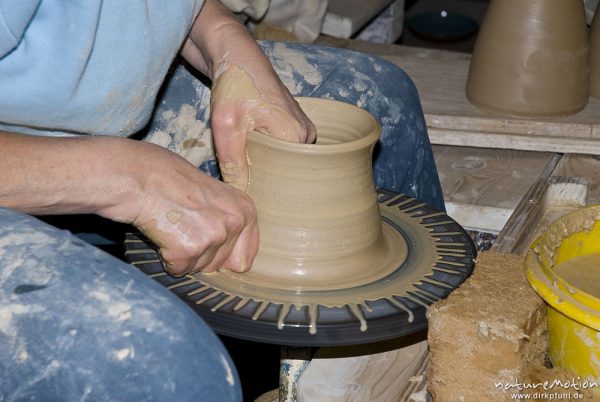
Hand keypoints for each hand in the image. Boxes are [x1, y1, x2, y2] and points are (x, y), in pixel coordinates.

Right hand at [0, 133, 258, 275]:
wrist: (137, 175)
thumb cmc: (168, 177)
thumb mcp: (212, 193)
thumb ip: (226, 219)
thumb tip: (231, 255)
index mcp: (245, 209)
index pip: (245, 257)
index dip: (222, 257)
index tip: (205, 245)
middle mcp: (235, 222)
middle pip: (220, 265)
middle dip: (199, 254)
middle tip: (181, 226)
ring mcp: (214, 236)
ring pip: (199, 268)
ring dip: (182, 254)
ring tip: (171, 226)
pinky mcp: (190, 249)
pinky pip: (179, 269)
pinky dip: (166, 258)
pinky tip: (161, 233)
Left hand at [180, 0, 316, 189]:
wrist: (237, 59)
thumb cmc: (234, 87)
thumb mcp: (227, 128)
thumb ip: (233, 162)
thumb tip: (241, 193)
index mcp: (297, 138)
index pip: (287, 178)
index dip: (266, 186)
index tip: (248, 190)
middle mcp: (307, 136)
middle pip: (287, 170)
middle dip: (265, 175)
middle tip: (242, 177)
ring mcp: (304, 130)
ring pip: (284, 160)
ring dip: (265, 163)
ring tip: (245, 161)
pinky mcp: (295, 126)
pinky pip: (283, 149)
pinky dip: (267, 153)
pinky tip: (251, 150)